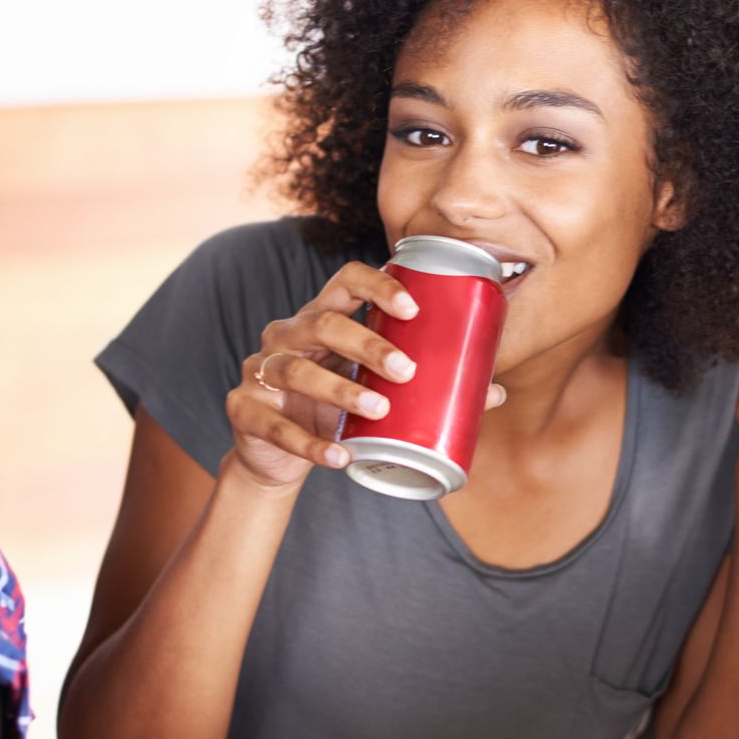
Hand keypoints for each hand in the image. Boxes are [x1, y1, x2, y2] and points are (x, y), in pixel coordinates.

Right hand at [228, 262, 502, 490]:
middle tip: (406, 371)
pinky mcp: (244, 410)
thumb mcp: (370, 390)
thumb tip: (494, 394)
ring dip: (340, 389)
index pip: (344, 280)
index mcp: (320, 319)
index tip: (414, 307)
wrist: (274, 457)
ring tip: (379, 407)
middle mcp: (286, 335)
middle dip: (367, 344)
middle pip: (322, 323)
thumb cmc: (331, 411)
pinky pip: (276, 425)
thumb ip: (422, 387)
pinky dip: (311, 443)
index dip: (377, 286)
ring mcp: (259, 371)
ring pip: (296, 370)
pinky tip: (340, 455)